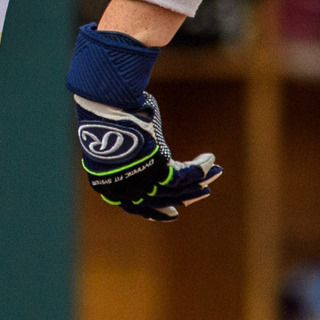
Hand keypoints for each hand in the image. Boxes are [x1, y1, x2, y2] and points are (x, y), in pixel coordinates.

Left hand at [73, 90, 219, 219]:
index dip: (156, 211)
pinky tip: (210, 160)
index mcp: (108, 186)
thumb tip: (142, 153)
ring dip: (199, 182)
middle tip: (204, 192)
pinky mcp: (157, 170)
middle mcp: (124, 190)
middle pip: (161, 200)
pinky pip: (185, 175)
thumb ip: (128, 157)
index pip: (135, 207)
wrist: (104, 106)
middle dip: (186, 196)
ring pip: (176, 189)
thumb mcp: (116, 141)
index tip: (173, 212)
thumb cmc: (106, 115)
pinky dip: (201, 168)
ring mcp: (140, 183)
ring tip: (216, 172)